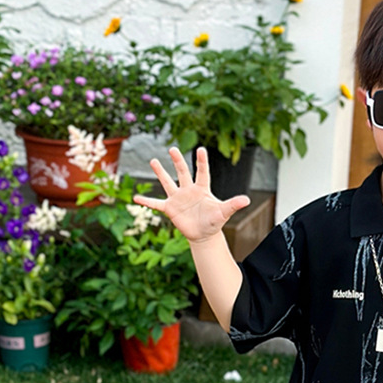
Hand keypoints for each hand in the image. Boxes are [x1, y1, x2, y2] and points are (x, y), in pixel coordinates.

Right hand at [133, 146, 249, 243]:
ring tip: (153, 161)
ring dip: (160, 173)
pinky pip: (156, 204)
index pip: (202, 172)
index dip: (201, 161)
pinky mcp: (170, 209)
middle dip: (178, 161)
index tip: (200, 149)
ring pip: (167, 183)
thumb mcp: (224, 212)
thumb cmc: (214, 221)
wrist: (203, 234)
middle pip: (182, 172)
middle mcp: (188, 190)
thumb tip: (247, 200)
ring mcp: (178, 198)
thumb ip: (233, 204)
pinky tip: (135, 199)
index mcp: (202, 189)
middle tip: (173, 148)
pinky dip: (146, 203)